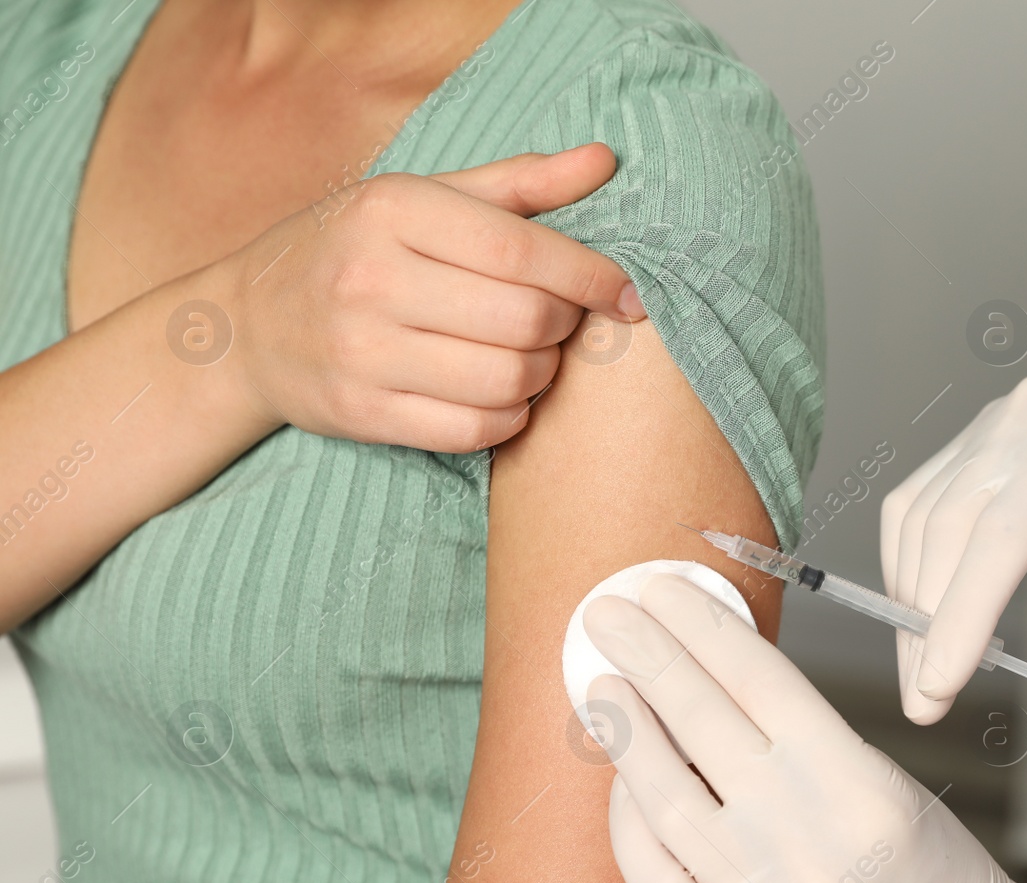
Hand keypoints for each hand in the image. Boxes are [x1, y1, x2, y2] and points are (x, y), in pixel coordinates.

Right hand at [217, 144, 644, 451]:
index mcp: (394, 210)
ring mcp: (362, 352)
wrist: (247, 325)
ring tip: (528, 355)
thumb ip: (519, 183)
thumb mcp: (425, 197)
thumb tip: (606, 160)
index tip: (629, 292)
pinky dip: (508, 417)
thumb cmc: (357, 250)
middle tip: (558, 320)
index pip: (521, 250)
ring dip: (540, 374)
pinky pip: (475, 429)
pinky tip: (499, 395)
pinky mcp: (362, 413)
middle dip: (564, 325)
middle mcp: (372, 278)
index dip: (591, 276)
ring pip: (507, 380)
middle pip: (524, 320)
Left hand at [581, 573, 1026, 882]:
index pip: (758, 679)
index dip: (703, 626)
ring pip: (666, 795)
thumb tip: (707, 675)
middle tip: (609, 614)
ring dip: (626, 731)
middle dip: (648, 657)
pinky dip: (631, 821)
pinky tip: (623, 780)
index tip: (663, 590)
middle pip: (703, 723)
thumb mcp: (883, 781)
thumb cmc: (930, 872)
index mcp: (856, 782)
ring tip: (602, 686)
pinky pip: (654, 873)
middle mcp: (805, 837)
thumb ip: (800, 737)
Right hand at [881, 373, 1026, 752]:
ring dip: (912, 602)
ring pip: (922, 517)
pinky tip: (924, 618)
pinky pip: (918, 503)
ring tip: (925, 673)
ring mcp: (996, 421)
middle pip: (952, 526)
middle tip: (926, 703)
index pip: (1005, 534)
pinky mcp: (974, 437)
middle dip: (930, 623)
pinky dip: (912, 566)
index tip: (939, 688)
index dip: (964, 613)